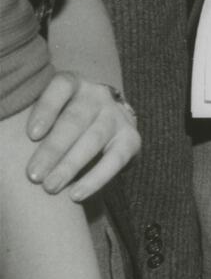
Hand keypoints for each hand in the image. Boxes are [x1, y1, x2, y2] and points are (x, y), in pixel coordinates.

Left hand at [23, 74, 138, 200]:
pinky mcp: (131, 139)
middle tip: (33, 176)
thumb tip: (0, 139)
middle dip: (53, 150)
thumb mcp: (48, 109)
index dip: (46, 109)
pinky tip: (76, 194)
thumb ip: (27, 117)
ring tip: (50, 188)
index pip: (60, 88)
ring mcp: (116, 117)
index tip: (31, 135)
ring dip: (70, 166)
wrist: (105, 122)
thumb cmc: (60, 119)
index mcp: (73, 84)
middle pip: (75, 120)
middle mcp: (98, 96)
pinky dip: (95, 179)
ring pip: (93, 140)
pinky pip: (115, 161)